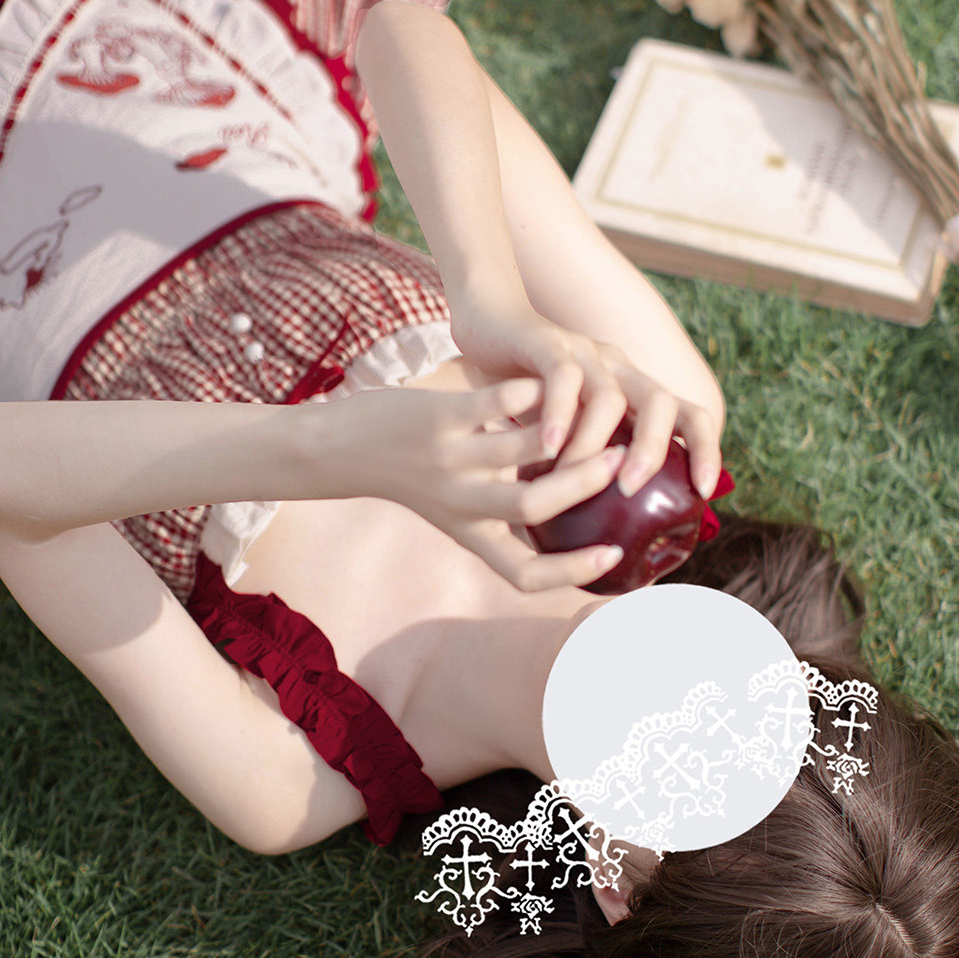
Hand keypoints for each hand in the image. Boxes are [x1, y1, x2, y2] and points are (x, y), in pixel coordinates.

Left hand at [317, 377, 633, 590]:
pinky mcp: (434, 420)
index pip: (523, 575)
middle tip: (619, 460)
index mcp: (471, 533)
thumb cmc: (415, 474)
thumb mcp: (458, 507)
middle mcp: (460, 504)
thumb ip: (505, 509)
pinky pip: (489, 405)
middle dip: (581, 485)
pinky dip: (526, 393)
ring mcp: (446, 461)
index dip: (570, 573)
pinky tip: (549, 382)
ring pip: (517, 452)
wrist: (340, 449)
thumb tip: (565, 507)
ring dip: (565, 433)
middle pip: (531, 507)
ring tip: (598, 413)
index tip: (612, 556)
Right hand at [448, 295, 722, 498]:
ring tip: (574, 480)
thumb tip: (595, 524)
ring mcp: (585, 354)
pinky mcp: (547, 344)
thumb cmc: (526, 387)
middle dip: (653, 449)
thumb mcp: (564, 427)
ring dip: (596, 443)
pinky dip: (560, 415)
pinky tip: (548, 449)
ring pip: (610, 397)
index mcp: (631, 390)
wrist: (487, 321)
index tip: (706, 493)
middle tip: (630, 490)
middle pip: (661, 403)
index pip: (688, 414)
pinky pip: (563, 378)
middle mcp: (617, 368)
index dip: (706, 449)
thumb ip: (584, 461)